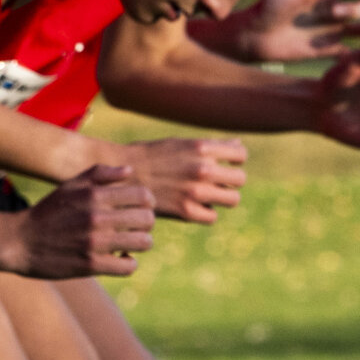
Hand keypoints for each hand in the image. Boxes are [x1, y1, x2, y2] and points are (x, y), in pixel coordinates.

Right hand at [13, 165, 153, 277]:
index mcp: (94, 195)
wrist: (19, 241)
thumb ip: (100, 173)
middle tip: (134, 227)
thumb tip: (130, 170)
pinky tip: (119, 258)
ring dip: (139, 243)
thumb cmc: (48, 212)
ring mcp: (94, 242)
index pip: (144, 195)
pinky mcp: (90, 265)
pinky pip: (128, 266)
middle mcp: (96, 217)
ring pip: (143, 242)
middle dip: (145, 224)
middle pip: (147, 219)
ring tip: (128, 243)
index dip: (147, 202)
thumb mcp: (70, 185)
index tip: (137, 209)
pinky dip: (128, 263)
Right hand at [120, 136, 245, 222]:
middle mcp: (202, 168)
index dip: (234, 161)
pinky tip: (191, 207)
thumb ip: (209, 146)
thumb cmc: (149, 156)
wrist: (119, 176)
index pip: (240, 155)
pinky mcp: (186, 211)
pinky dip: (204, 213)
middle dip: (229, 181)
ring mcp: (195, 191)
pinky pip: (212, 216)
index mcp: (201, 147)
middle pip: (240, 179)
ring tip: (206, 196)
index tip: (224, 165)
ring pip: (232, 199)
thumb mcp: (179, 143)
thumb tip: (237, 145)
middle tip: (215, 183)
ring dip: (222, 198)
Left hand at [209, 0, 359, 61]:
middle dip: (355, 8)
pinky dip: (354, 54)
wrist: (252, 34)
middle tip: (334, 13)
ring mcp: (330, 31)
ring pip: (359, 29)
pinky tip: (354, 52)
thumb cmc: (270, 5)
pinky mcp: (325, 50)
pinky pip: (347, 52)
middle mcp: (333, 10)